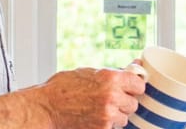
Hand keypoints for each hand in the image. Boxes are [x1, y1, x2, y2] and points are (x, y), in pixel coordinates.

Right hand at [27, 67, 145, 128]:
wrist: (45, 108)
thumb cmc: (62, 88)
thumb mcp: (88, 72)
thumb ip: (114, 72)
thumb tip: (137, 64)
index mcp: (111, 78)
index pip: (139, 85)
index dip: (134, 87)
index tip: (128, 88)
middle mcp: (112, 97)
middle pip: (133, 104)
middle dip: (124, 102)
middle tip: (110, 100)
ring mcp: (107, 115)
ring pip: (124, 118)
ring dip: (116, 115)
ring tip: (99, 109)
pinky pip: (113, 127)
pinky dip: (106, 124)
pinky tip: (93, 117)